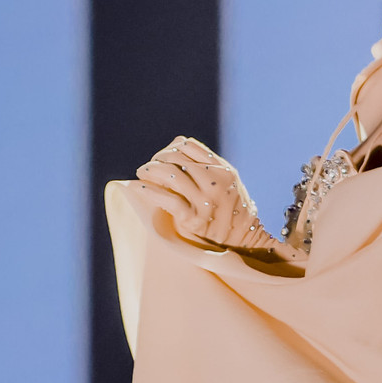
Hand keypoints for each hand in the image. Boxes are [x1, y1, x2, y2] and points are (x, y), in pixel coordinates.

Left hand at [135, 137, 301, 266]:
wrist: (244, 241)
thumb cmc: (229, 209)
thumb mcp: (226, 181)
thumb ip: (206, 162)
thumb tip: (177, 141)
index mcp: (223, 169)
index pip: (188, 146)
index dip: (170, 149)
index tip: (161, 158)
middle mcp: (217, 181)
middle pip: (177, 158)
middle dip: (158, 160)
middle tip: (147, 167)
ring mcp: (207, 200)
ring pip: (171, 175)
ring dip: (150, 171)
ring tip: (141, 173)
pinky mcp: (195, 219)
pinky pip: (168, 199)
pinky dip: (149, 191)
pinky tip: (137, 187)